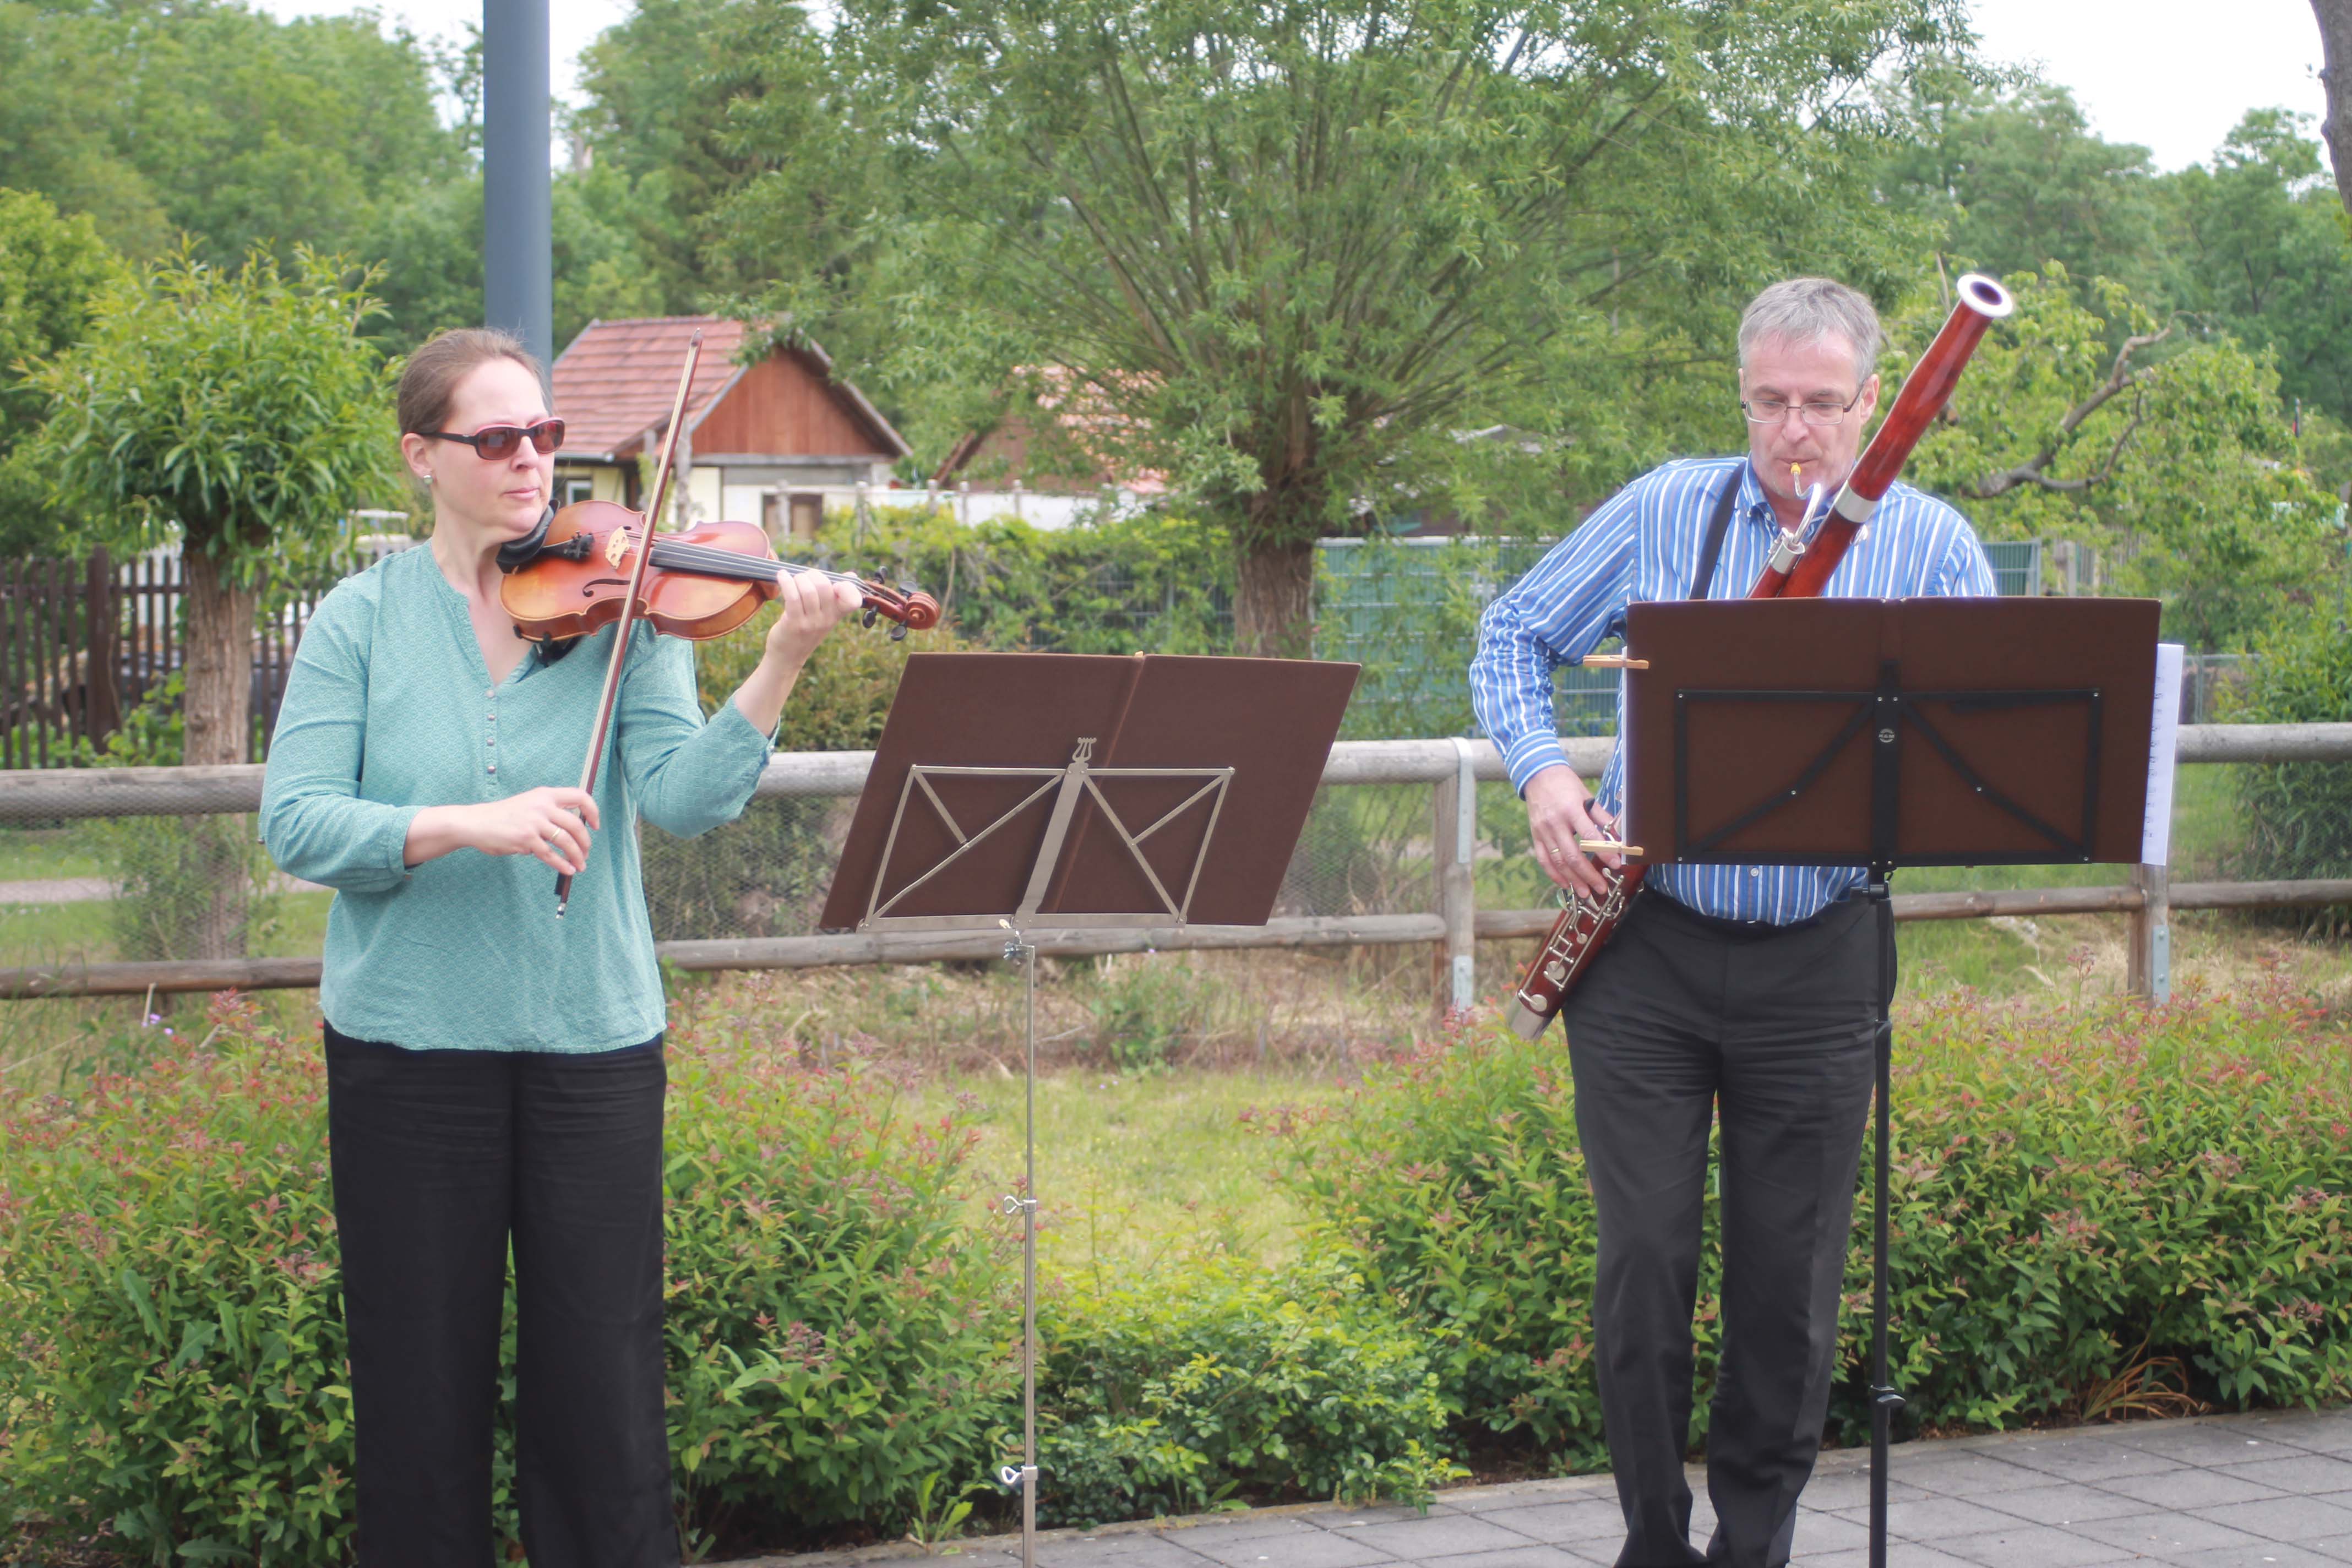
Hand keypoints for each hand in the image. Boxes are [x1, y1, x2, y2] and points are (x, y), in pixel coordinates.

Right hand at [460, 786, 600, 874]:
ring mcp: (534, 822)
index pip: (580, 796)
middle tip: (586, 854)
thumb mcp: (530, 804)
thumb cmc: (505, 816)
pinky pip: (550, 855)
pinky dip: (562, 864)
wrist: (477, 822)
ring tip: (580, 866)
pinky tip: (568, 870)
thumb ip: (550, 812)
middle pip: (576, 825)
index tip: (595, 825)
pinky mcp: (526, 839)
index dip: (593, 811)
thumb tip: (573, 832)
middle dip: (585, 843)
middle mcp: (542, 806)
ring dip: (577, 856)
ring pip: (566, 841)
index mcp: (545, 794)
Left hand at [762, 568, 863, 672]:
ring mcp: (811, 623)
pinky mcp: (794, 623)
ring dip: (797, 578)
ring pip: (808, 590)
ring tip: (791, 579)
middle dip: (812, 575)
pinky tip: (782, 576)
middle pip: (824, 586)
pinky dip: (786, 582)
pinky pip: (792, 597)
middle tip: (804, 577)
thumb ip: (835, 596)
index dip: (847, 587)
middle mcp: (827, 619)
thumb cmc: (805, 629)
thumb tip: (851, 575)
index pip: (853, 600)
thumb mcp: (824, 615)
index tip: (835, 584)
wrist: (787, 656)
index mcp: (837, 615)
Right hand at [1524, 766, 1618, 899]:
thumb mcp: (1587, 796)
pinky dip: (1554, 875)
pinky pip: (1544, 860)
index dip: (1604, 853)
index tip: (1616, 865)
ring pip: (1558, 862)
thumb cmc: (1566, 785)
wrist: (1538, 776)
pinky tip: (1565, 885)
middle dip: (1589, 875)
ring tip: (1585, 892)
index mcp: (1571, 810)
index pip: (1589, 836)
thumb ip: (1601, 818)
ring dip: (1573, 880)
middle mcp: (1555, 823)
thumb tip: (1618, 838)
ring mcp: (1543, 832)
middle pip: (1573, 855)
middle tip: (1601, 888)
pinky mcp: (1535, 837)